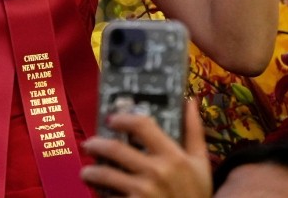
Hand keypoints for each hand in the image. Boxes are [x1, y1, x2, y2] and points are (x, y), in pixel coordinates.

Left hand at [80, 100, 211, 197]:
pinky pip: (109, 197)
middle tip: (89, 144)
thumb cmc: (196, 193)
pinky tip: (99, 192)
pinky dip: (101, 194)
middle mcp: (156, 171)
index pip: (142, 126)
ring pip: (105, 175)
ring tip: (86, 172)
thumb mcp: (200, 162)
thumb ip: (194, 131)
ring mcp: (142, 191)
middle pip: (115, 149)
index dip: (122, 119)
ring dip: (90, 172)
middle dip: (96, 145)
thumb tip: (190, 100)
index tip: (112, 119)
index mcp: (173, 155)